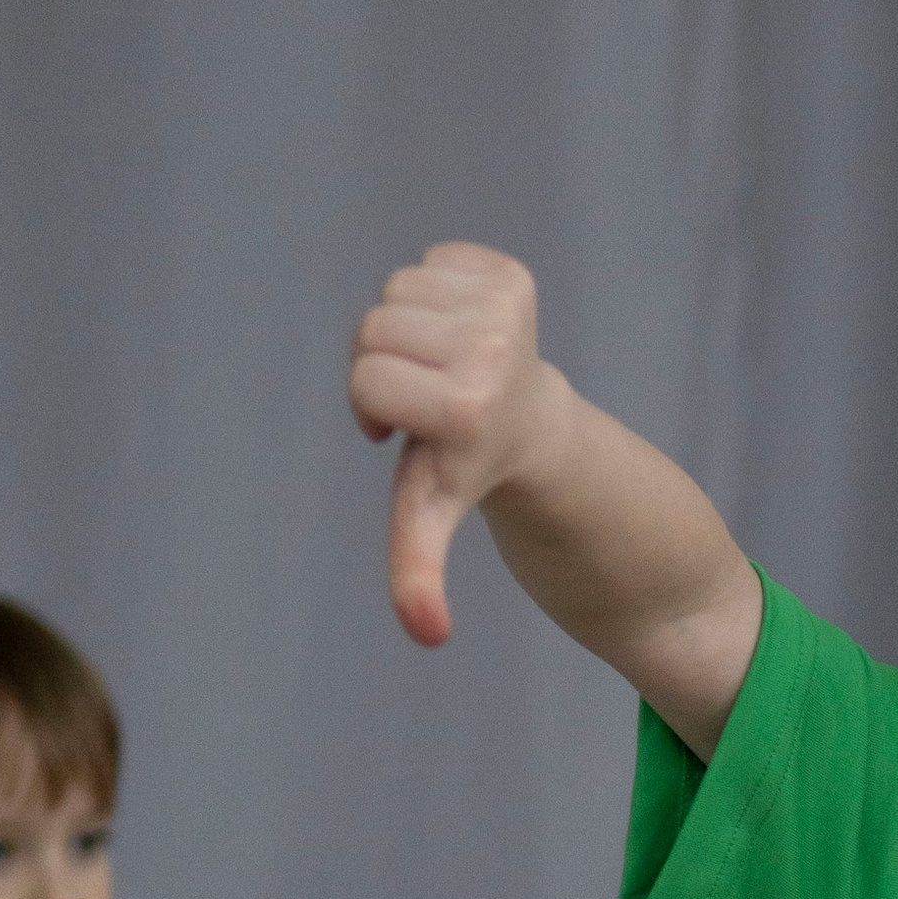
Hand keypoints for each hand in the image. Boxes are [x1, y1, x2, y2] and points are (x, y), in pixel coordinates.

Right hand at [348, 243, 550, 647]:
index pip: (365, 380)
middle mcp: (491, 352)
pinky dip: (436, 295)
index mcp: (465, 408)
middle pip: (375, 328)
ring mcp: (506, 308)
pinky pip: (432, 262)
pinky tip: (463, 335)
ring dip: (407, 330)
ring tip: (440, 368)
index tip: (399, 434)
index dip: (369, 406)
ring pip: (397, 290)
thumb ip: (417, 574)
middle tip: (421, 401)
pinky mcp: (512, 275)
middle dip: (383, 365)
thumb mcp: (428, 520)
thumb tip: (429, 636)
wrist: (532, 428)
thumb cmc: (462, 471)